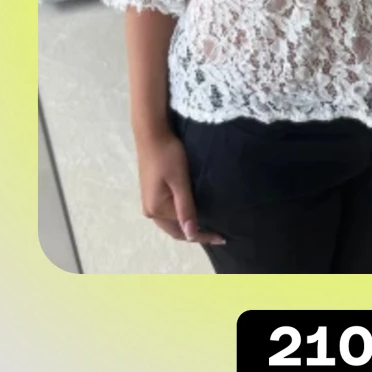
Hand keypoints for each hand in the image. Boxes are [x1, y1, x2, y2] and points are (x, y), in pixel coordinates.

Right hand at [134, 128, 225, 245]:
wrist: (152, 133)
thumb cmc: (168, 155)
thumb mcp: (180, 182)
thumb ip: (186, 208)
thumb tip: (191, 235)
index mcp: (156, 210)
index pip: (183, 231)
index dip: (202, 236)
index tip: (222, 238)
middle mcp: (150, 210)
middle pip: (175, 230)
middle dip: (195, 234)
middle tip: (218, 235)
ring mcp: (149, 202)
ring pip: (171, 221)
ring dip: (188, 225)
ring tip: (209, 226)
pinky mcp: (152, 193)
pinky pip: (168, 211)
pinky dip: (181, 215)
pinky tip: (193, 212)